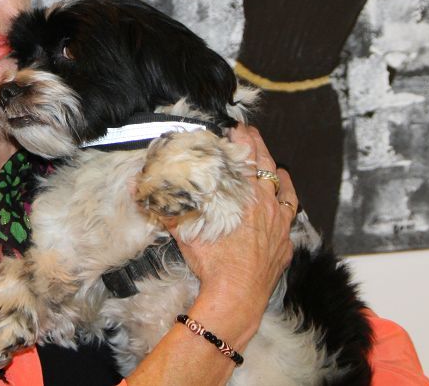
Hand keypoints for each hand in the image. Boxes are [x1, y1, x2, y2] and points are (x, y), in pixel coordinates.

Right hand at [165, 124, 295, 337]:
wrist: (236, 299)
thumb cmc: (212, 264)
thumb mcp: (185, 233)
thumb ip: (165, 208)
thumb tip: (137, 190)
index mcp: (247, 197)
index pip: (250, 158)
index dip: (245, 140)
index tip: (239, 129)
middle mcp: (269, 207)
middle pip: (270, 169)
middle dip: (262, 149)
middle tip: (253, 136)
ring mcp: (281, 227)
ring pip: (288, 194)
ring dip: (281, 179)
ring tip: (278, 170)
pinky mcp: (285, 247)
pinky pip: (290, 222)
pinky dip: (286, 212)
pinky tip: (282, 213)